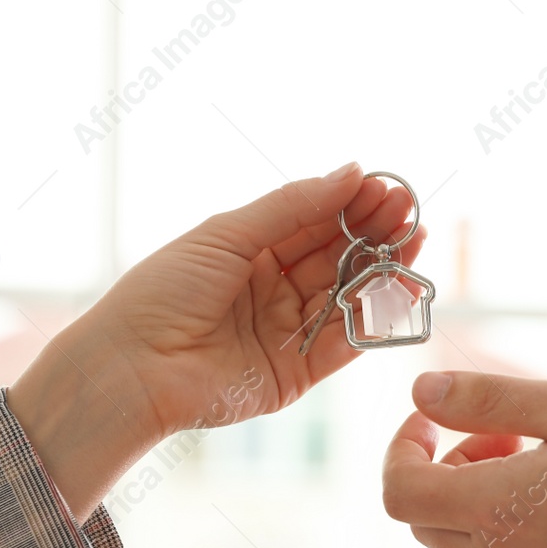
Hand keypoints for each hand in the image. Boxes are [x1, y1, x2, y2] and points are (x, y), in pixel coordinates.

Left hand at [9, 164, 426, 519]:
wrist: (132, 369)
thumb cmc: (162, 294)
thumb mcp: (227, 235)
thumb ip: (292, 207)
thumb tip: (351, 173)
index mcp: (251, 253)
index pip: (313, 223)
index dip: (351, 204)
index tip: (386, 186)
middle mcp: (273, 291)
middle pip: (337, 257)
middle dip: (374, 232)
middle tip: (408, 210)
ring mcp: (288, 332)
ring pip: (348, 296)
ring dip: (383, 269)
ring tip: (414, 241)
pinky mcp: (298, 373)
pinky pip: (345, 343)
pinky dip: (373, 318)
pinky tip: (398, 289)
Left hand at [381, 372, 546, 547]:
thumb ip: (492, 400)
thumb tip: (421, 392)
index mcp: (497, 513)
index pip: (400, 492)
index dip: (401, 448)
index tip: (433, 418)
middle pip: (425, 522)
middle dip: (446, 469)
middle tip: (507, 437)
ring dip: (477, 502)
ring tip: (545, 465)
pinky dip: (509, 533)